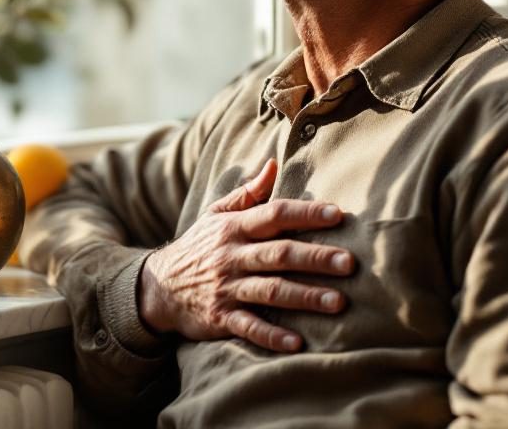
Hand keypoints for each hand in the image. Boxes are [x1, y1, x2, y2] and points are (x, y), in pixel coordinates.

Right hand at [138, 158, 353, 352]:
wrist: (157, 287)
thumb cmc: (198, 246)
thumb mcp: (216, 214)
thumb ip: (248, 193)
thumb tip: (273, 164)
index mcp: (233, 228)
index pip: (274, 215)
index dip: (307, 214)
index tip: (339, 215)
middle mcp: (231, 256)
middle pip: (279, 254)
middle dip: (316, 258)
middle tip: (349, 262)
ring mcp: (226, 288)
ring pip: (270, 291)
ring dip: (305, 297)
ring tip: (338, 301)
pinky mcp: (220, 318)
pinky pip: (248, 327)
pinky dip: (272, 335)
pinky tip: (297, 343)